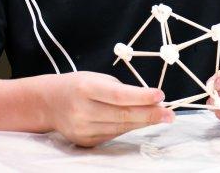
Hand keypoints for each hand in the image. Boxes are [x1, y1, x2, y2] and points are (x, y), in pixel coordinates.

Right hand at [40, 71, 172, 146]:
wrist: (49, 103)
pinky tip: (141, 122)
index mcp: (86, 88)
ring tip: (162, 117)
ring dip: (144, 122)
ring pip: (121, 128)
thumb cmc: (80, 85)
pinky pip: (113, 135)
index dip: (141, 97)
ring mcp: (82, 129)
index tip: (161, 96)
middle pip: (122, 115)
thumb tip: (152, 101)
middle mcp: (82, 110)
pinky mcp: (84, 141)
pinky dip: (129, 128)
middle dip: (150, 114)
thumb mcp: (98, 79)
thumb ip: (122, 90)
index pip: (118, 95)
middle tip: (170, 114)